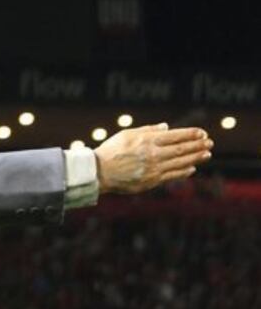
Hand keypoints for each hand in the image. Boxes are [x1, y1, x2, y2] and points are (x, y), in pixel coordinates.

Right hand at [93, 123, 212, 193]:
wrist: (98, 172)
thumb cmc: (110, 151)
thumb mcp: (127, 134)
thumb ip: (147, 130)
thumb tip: (166, 127)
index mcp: (148, 140)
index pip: (176, 135)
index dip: (191, 134)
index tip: (202, 133)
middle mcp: (154, 154)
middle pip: (182, 149)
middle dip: (198, 145)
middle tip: (210, 143)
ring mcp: (154, 168)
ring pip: (180, 162)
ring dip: (196, 158)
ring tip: (207, 154)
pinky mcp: (151, 181)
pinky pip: (172, 176)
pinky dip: (184, 172)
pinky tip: (191, 168)